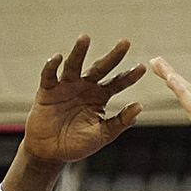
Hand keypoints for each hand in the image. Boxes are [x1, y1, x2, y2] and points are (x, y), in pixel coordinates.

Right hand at [21, 36, 144, 165]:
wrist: (51, 152)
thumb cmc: (76, 144)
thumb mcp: (103, 134)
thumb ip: (120, 122)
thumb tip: (140, 106)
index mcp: (99, 97)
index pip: (117, 83)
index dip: (129, 76)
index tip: (143, 68)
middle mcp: (84, 87)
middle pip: (100, 68)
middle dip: (113, 56)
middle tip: (126, 43)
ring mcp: (66, 86)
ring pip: (74, 65)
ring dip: (79, 52)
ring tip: (85, 38)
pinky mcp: (47, 90)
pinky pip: (49, 75)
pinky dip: (52, 66)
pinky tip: (57, 57)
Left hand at [152, 55, 190, 190]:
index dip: (184, 92)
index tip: (173, 81)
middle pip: (190, 94)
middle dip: (173, 77)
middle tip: (158, 63)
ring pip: (187, 92)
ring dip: (171, 75)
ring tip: (156, 62)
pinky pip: (190, 101)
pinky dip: (178, 86)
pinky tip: (168, 76)